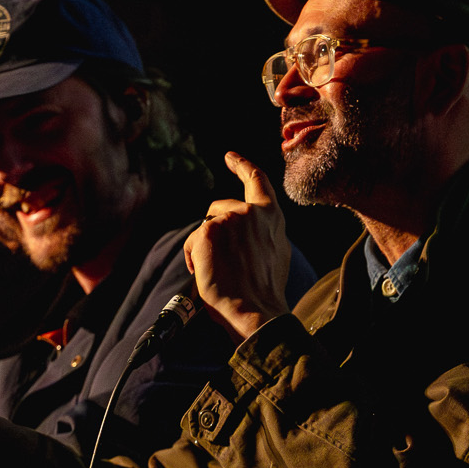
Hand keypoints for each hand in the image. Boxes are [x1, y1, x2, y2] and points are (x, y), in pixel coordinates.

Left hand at [183, 152, 292, 339]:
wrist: (255, 310)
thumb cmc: (264, 290)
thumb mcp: (275, 253)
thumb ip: (264, 234)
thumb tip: (250, 232)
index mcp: (271, 216)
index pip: (256, 180)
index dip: (242, 165)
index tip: (230, 157)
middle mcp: (251, 211)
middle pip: (219, 209)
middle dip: (213, 231)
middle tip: (220, 261)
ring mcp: (230, 218)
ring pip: (204, 228)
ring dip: (204, 249)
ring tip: (216, 273)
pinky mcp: (209, 230)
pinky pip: (193, 242)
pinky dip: (195, 259)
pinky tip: (205, 274)